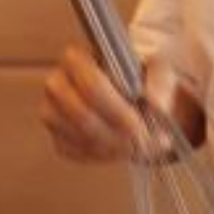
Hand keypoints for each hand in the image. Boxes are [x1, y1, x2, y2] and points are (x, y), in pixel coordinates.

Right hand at [39, 44, 188, 163]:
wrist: (136, 98)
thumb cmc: (143, 78)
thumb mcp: (159, 70)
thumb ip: (160, 82)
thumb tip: (156, 104)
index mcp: (78, 59)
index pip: (87, 81)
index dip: (115, 107)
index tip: (140, 125)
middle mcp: (58, 84)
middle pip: (80, 113)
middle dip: (114, 133)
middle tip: (143, 142)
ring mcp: (53, 112)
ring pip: (77, 135)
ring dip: (111, 146)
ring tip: (139, 146)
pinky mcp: (57, 137)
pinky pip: (74, 152)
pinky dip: (101, 155)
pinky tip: (122, 149)